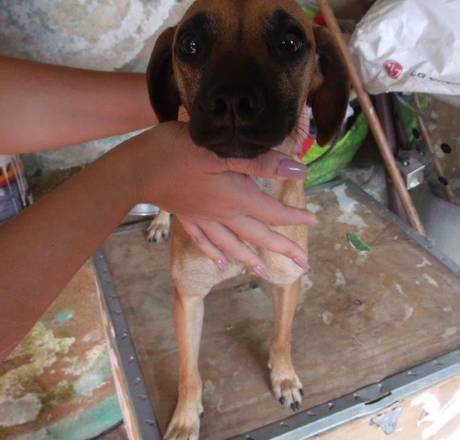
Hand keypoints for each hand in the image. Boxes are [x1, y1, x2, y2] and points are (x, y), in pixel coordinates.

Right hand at [127, 122, 315, 275]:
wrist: (137, 168)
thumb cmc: (178, 152)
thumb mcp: (221, 150)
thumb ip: (260, 162)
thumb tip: (298, 171)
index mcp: (236, 198)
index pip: (273, 213)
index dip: (295, 217)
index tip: (314, 221)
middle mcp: (223, 214)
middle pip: (258, 236)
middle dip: (282, 248)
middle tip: (303, 263)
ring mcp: (204, 219)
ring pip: (233, 245)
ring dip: (251, 259)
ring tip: (264, 272)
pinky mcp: (188, 218)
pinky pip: (205, 242)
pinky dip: (215, 254)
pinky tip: (221, 264)